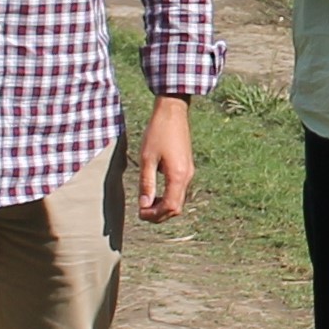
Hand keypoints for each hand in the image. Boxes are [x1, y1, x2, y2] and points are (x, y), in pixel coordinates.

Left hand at [138, 96, 194, 222]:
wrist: (173, 112)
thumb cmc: (158, 133)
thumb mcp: (147, 159)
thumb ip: (146, 183)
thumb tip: (144, 204)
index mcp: (177, 176)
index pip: (169, 206)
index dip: (154, 215)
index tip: (139, 213)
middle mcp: (187, 176)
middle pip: (177, 207)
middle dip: (159, 215)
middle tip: (142, 212)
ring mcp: (189, 172)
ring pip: (179, 200)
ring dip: (164, 206)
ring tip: (147, 203)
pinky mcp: (187, 167)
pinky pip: (180, 190)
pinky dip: (168, 197)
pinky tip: (156, 192)